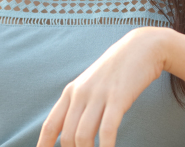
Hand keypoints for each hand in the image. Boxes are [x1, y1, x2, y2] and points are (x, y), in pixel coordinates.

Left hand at [37, 27, 171, 146]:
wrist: (140, 48)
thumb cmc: (115, 72)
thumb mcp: (92, 86)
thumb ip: (81, 106)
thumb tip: (72, 131)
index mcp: (70, 93)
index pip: (51, 125)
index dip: (44, 145)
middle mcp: (80, 94)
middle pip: (67, 136)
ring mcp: (98, 95)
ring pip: (83, 135)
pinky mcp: (118, 98)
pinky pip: (107, 129)